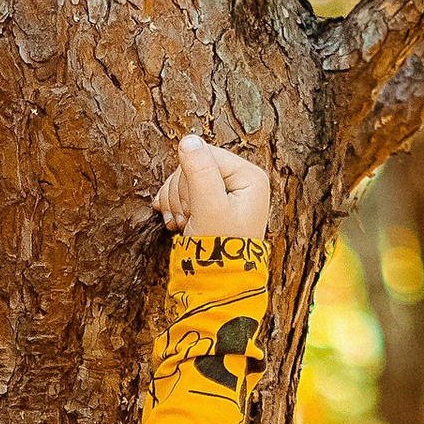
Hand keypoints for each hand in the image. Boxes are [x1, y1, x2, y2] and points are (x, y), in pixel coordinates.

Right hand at [152, 131, 270, 241]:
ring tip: (182, 224)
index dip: (189, 178)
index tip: (193, 207)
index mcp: (250, 176)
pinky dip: (173, 207)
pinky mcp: (211, 203)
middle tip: (187, 218)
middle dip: (181, 193)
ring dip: (175, 202)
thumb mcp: (209, 207)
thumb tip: (188, 140)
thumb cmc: (219, 248)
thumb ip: (200, 172)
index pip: (206, 154)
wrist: (216, 282)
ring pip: (184, 178)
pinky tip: (176, 224)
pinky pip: (182, 191)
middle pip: (193, 165)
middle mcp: (240, 180)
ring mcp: (225, 192)